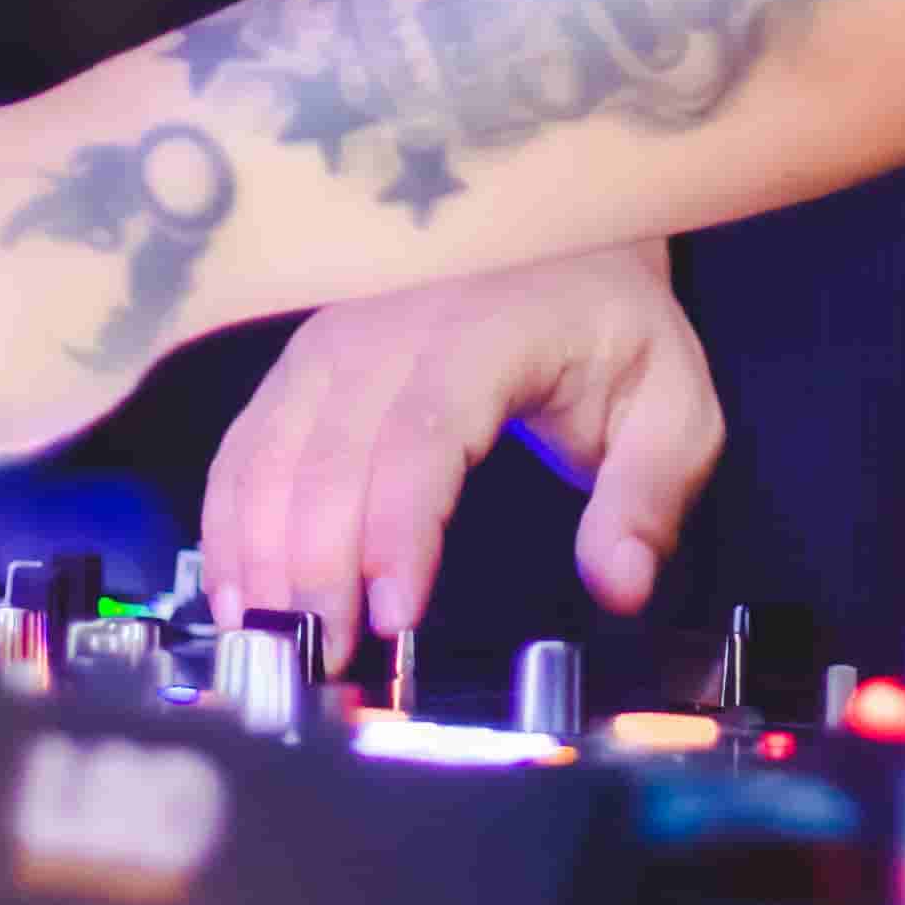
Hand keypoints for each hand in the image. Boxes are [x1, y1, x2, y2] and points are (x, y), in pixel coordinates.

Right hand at [198, 245, 720, 674]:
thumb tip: (619, 586)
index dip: (399, 527)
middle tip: (330, 664)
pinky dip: (231, 523)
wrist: (563, 240)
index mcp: (489, 332)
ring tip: (277, 645)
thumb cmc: (612, 333)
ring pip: (272, 453)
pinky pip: (247, 446)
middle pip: (331, 455)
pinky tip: (237, 594)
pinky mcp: (303, 364)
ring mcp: (335, 340)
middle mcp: (394, 327)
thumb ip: (650, 498)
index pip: (426, 432)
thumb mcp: (673, 408)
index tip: (395, 617)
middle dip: (320, 570)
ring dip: (262, 556)